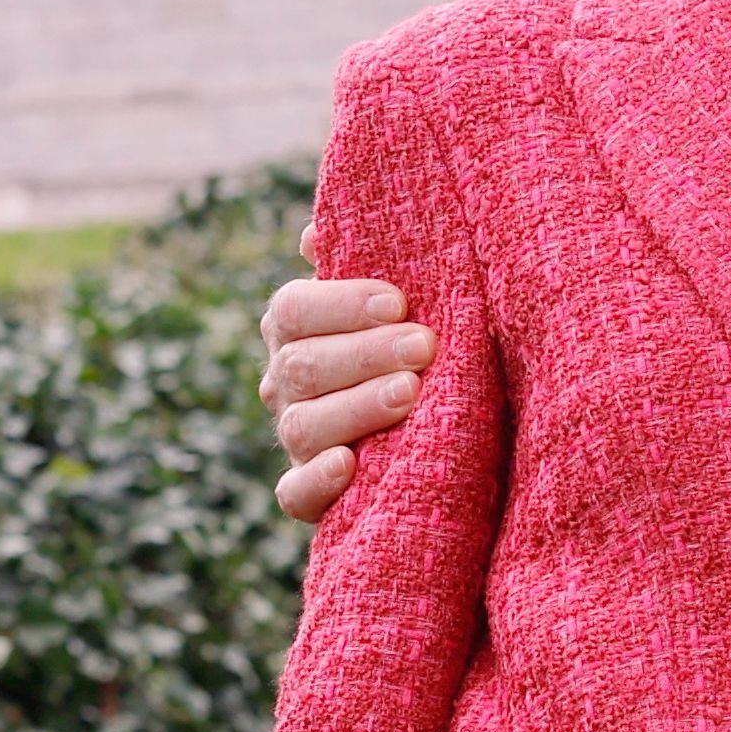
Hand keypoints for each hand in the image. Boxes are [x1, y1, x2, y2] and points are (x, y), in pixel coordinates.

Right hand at [258, 226, 433, 524]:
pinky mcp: (310, 495)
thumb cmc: (415, 342)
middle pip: (302, 365)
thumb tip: (316, 236)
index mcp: (294, 329)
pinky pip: (295, 494)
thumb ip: (362, 258)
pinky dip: (317, 480)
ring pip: (303, 426)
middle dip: (365, 354)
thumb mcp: (398, 298)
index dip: (340, 304)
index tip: (397, 302)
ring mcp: (297, 441)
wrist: (444, 430)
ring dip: (356, 408)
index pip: (293, 310)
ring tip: (409, 393)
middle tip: (423, 346)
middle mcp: (286, 383)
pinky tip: (349, 465)